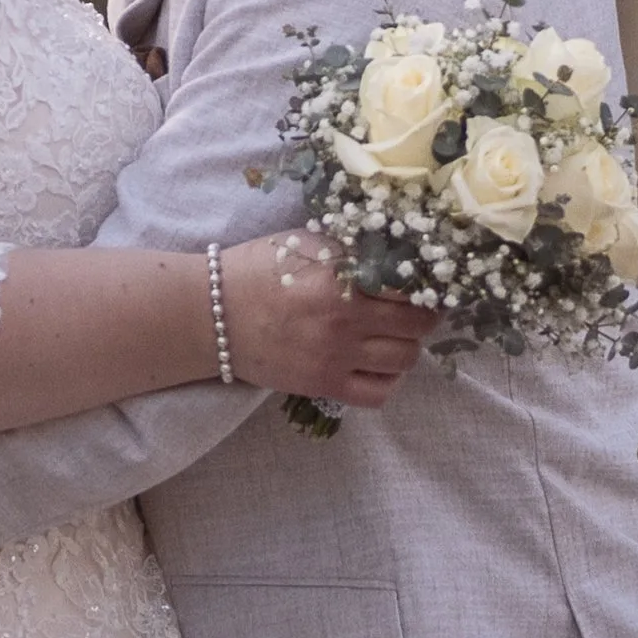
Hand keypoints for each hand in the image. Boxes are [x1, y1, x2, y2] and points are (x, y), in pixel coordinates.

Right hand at [217, 232, 437, 409]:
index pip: (410, 283)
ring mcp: (335, 356)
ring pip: (405, 360)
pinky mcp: (323, 384)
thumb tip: (399, 253)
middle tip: (417, 309)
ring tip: (396, 336)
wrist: (212, 312)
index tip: (425, 281)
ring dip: (408, 346)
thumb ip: (352, 250)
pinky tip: (379, 365)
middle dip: (424, 315)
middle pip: (417, 325)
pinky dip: (388, 380)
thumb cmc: (258, 269)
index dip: (424, 282)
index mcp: (341, 277)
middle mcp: (344, 319)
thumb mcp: (307, 243)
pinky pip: (379, 394)